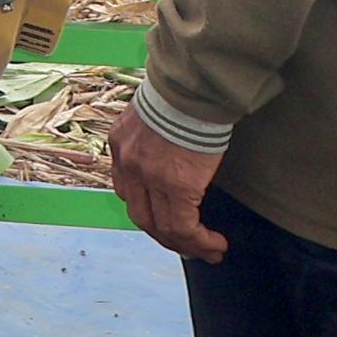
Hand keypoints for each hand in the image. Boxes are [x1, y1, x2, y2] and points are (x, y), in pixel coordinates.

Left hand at [107, 104, 228, 261]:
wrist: (191, 85)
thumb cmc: (181, 93)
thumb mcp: (153, 114)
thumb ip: (153, 137)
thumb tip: (170, 152)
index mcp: (120, 145)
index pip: (127, 191)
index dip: (148, 212)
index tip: (168, 223)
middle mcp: (127, 164)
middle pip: (140, 216)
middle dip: (165, 236)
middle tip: (189, 246)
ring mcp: (149, 177)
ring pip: (161, 227)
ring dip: (186, 244)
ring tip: (209, 251)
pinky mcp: (176, 186)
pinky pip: (183, 226)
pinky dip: (200, 240)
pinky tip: (216, 243)